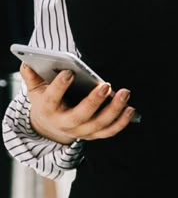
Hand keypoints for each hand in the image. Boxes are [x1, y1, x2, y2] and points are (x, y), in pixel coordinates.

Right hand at [21, 64, 136, 144]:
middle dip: (93, 101)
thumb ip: (32, 77)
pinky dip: (122, 122)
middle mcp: (65, 124)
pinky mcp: (94, 135)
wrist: (51, 126)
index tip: (69, 72)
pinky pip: (110, 131)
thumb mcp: (36, 90)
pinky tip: (130, 109)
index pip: (52, 99)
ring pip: (99, 124)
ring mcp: (81, 131)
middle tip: (105, 85)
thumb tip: (26, 62)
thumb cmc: (47, 102)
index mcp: (48, 110)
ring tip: (124, 93)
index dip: (59, 87)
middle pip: (80, 116)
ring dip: (114, 110)